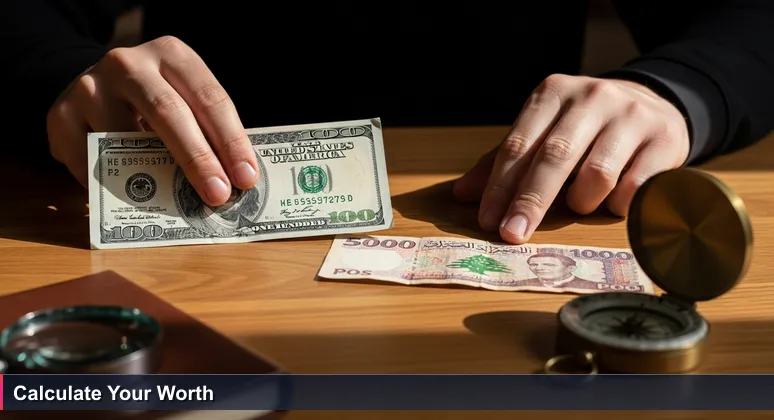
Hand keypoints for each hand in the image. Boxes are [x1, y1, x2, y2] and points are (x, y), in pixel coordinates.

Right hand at [46, 36, 258, 205]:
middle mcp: (129, 64)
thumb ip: (206, 130)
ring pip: (125, 141)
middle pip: (169, 113)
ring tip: (179, 204)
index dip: (231, 140)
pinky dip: (115, 186)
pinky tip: (134, 200)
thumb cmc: (154, 100)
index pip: (209, 98)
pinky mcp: (60, 115)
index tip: (246, 177)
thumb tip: (235, 180)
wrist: (93, 85)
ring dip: (155, 179)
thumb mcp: (184, 99)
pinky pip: (91, 162)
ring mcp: (90, 87)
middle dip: (198, 159)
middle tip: (219, 195)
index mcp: (171, 55)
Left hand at [453, 74, 689, 243]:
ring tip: (578, 205)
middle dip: (530, 201)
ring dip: (581, 201)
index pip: (519, 144)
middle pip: (554, 156)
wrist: (655, 104)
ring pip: (597, 173)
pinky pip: (635, 186)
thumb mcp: (543, 131)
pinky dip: (617, 205)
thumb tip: (462, 194)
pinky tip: (612, 205)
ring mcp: (632, 115)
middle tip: (512, 235)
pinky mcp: (665, 138)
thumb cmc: (586, 127)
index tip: (488, 221)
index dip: (500, 186)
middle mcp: (592, 97)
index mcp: (553, 93)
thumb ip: (504, 161)